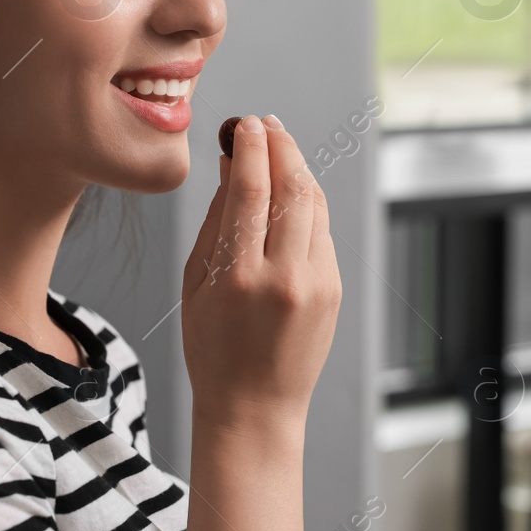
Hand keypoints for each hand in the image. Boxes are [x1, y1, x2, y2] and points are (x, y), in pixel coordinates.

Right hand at [181, 115, 340, 430]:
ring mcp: (316, 284)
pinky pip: (323, 232)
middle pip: (292, 189)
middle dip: (281, 147)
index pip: (252, 192)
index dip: (251, 149)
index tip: (245, 123)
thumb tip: (234, 166)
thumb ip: (217, 221)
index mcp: (238, 278)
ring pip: (315, 205)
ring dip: (298, 169)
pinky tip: (292, 191)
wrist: (254, 406)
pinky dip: (308, 204)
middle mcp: (284, 278)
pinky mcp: (334, 290)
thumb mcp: (196, 284)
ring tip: (279, 148)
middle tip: (266, 124)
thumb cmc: (213, 347)